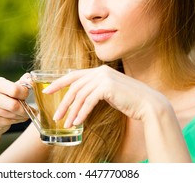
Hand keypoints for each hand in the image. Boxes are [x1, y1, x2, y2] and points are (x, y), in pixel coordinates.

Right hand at [0, 73, 30, 135]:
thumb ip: (22, 83)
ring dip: (22, 115)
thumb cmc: (3, 98)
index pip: (14, 89)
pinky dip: (16, 121)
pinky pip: (8, 122)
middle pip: (13, 105)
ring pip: (12, 115)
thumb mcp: (11, 88)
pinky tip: (17, 118)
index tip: (27, 95)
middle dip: (25, 109)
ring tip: (25, 114)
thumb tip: (30, 79)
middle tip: (30, 109)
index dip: (24, 93)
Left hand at [43, 65, 160, 127]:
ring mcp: (104, 77)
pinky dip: (82, 113)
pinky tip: (78, 122)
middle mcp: (100, 71)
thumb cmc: (128, 100)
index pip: (73, 75)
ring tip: (66, 123)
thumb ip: (95, 90)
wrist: (147, 103)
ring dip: (72, 111)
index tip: (47, 91)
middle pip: (74, 87)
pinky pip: (89, 102)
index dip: (59, 83)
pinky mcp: (107, 87)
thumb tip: (79, 98)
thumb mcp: (108, 92)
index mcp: (99, 70)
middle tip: (56, 115)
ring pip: (80, 95)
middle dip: (64, 102)